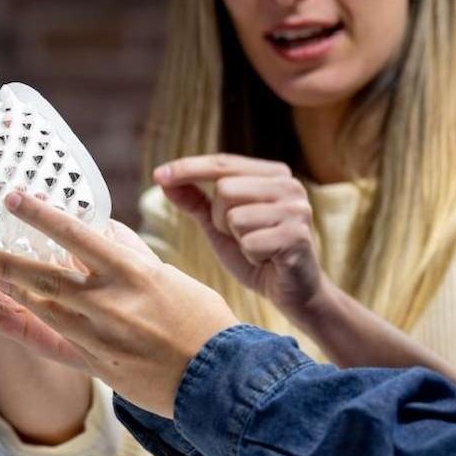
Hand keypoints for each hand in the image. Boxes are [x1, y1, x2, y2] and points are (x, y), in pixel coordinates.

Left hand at [0, 192, 240, 417]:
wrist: (219, 379)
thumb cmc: (203, 323)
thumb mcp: (169, 276)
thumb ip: (132, 253)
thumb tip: (104, 231)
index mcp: (131, 272)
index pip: (75, 234)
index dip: (39, 215)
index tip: (15, 199)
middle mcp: (108, 302)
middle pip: (42, 274)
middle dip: (3, 259)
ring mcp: (98, 335)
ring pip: (39, 306)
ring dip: (5, 288)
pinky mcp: (95, 363)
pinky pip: (50, 340)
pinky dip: (25, 321)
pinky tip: (5, 309)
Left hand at [153, 154, 325, 316]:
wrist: (293, 292)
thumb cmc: (257, 254)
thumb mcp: (219, 225)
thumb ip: (195, 200)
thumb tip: (163, 179)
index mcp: (272, 174)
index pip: (222, 163)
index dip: (188, 168)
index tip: (158, 175)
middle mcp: (289, 185)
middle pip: (225, 189)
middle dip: (220, 219)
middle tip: (241, 237)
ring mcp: (297, 209)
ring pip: (234, 216)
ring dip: (236, 238)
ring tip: (257, 248)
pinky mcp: (298, 235)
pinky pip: (250, 242)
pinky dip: (251, 256)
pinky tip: (268, 260)